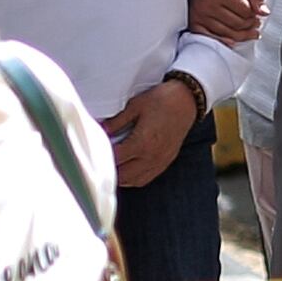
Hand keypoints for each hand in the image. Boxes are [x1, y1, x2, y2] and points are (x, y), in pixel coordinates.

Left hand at [106, 71, 204, 189]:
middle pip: (122, 175)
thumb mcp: (135, 106)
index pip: (115, 159)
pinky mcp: (165, 161)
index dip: (102, 157)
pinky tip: (126, 170)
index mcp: (142, 143)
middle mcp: (151, 157)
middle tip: (98, 161)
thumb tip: (101, 130)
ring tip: (110, 167)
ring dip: (120, 177)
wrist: (188, 100)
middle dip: (109, 170)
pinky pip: (146, 178)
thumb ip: (117, 121)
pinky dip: (133, 178)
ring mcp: (159, 161)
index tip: (93, 151)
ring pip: (133, 181)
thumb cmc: (162, 100)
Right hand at [187, 0, 263, 47]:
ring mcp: (200, 15)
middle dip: (250, 25)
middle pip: (237, 24)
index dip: (255, 14)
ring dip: (241, 35)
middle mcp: (208, 4)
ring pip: (227, 33)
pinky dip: (224, 41)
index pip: (245, 11)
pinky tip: (233, 40)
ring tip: (249, 31)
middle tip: (255, 23)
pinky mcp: (194, 23)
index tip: (256, 13)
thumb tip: (265, 12)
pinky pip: (212, 38)